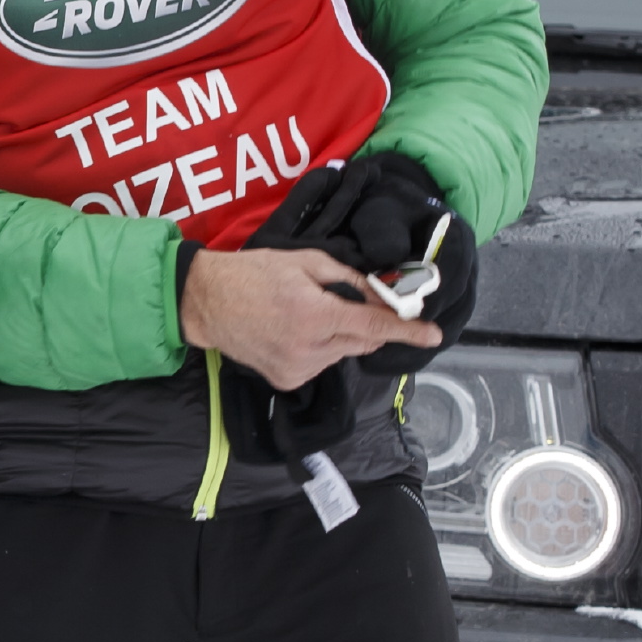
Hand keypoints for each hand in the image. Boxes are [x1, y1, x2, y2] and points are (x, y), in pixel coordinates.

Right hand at [250, 148, 476, 375]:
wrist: (207, 302)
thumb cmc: (254, 273)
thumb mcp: (306, 261)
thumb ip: (349, 279)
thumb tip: (384, 293)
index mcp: (315, 314)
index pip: (374, 327)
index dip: (407, 331)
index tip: (433, 334)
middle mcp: (309, 348)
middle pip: (362, 341)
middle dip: (367, 324)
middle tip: (352, 304)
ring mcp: (297, 369)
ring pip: (343, 353)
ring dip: (341, 335)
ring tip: (309, 313)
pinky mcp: (287, 380)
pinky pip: (322, 363)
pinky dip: (321, 347)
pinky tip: (296, 331)